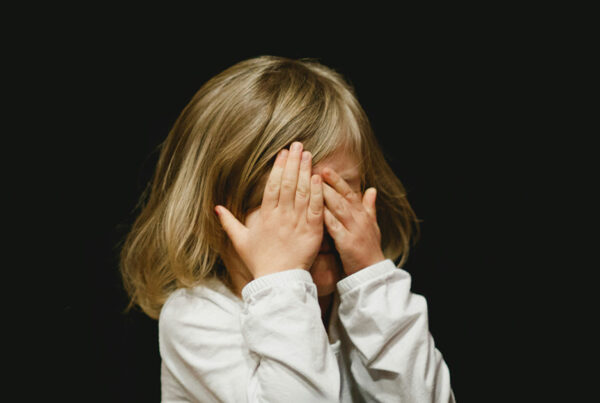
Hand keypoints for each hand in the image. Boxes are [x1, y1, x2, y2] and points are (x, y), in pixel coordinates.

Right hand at [215, 142, 323, 278]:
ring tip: (309, 155)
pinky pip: (315, 208)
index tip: (283, 153)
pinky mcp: (312, 232)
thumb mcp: (240, 241)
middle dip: (293, 163)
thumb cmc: (259, 262)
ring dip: (306, 172)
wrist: (278, 281)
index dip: (278, 168)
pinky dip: (317, 193)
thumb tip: (216, 208)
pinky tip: (319, 178)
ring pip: (302, 192)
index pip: (273, 186)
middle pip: (288, 184)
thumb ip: (229, 222)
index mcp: (266, 216)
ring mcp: (297, 223)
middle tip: (299, 145)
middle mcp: (282, 216)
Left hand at [321, 168, 384, 275]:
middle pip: (341, 196)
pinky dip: (325, 217)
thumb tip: (372, 189)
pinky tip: (314, 210)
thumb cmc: (369, 249)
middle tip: (313, 170)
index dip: (336, 180)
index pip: (348, 192)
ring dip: (325, 195)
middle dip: (327, 183)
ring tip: (311, 184)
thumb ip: (369, 207)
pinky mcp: (347, 242)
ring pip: (338, 208)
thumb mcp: (372, 225)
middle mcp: (359, 218)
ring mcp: (354, 230)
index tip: (324, 168)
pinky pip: (334, 227)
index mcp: (362, 214)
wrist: (372, 273)